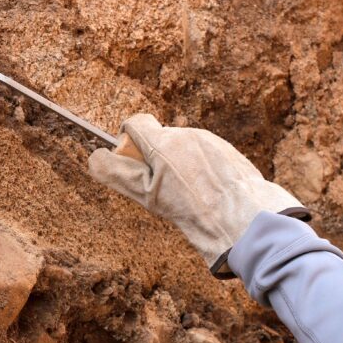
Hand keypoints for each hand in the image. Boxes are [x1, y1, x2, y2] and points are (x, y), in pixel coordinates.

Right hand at [87, 114, 307, 276]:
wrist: (246, 220)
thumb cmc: (195, 212)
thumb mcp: (148, 197)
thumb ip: (120, 174)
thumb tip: (95, 158)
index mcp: (164, 143)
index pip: (136, 123)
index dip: (128, 137)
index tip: (129, 157)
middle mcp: (188, 136)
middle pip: (162, 139)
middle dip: (157, 158)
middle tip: (161, 190)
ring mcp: (213, 143)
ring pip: (187, 150)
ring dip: (181, 166)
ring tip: (190, 199)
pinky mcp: (232, 155)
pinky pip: (209, 158)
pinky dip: (203, 172)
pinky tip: (210, 197)